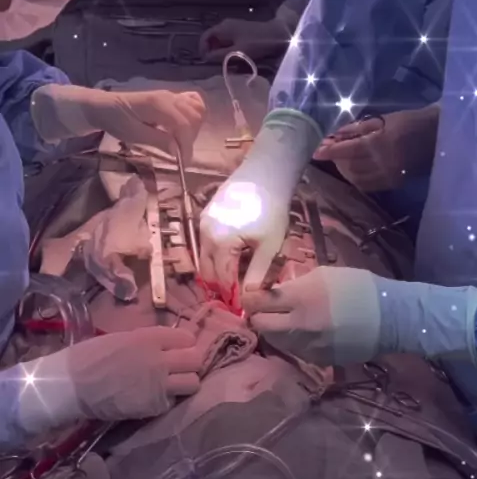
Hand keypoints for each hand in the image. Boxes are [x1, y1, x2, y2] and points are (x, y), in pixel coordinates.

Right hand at [18, 327, 201, 435]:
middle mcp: (160, 359)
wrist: (72, 384)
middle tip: (179, 369)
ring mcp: (160, 384)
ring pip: (193, 382)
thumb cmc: (90, 357)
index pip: (187, 337)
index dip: (184, 345)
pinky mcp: (155, 405)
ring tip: (172, 386)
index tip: (177, 351)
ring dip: (185, 383)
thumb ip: (148, 341)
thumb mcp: (122, 338)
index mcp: (150, 338)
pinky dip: (166, 400)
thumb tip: (166, 345)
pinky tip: (152, 398)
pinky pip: (173, 401)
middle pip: (196, 359)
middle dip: (190, 364)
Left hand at [92, 89, 205, 161]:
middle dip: (190, 138)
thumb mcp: (134, 135)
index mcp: (159, 105)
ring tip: (180, 142)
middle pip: (194, 116)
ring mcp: (171, 96)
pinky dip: (194, 116)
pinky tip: (185, 128)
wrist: (106, 107)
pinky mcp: (171, 98)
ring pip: (197, 109)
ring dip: (194, 128)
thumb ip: (158, 140)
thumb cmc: (117, 121)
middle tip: (179, 153)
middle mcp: (169, 97)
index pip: (183, 124)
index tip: (184, 162)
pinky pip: (192, 103)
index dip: (187, 145)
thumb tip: (177, 150)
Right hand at [199, 18, 286, 62]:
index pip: (205, 37)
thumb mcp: (236, 52)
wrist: (276, 34)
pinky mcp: (240, 30)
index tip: (206, 61)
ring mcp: (233, 26)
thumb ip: (220, 55)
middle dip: (212, 51)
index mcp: (222, 28)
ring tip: (225, 62)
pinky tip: (233, 56)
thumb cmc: (256, 43)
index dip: (203, 49)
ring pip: (220, 40)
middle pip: (212, 38)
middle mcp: (225, 24)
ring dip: (220, 51)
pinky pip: (228, 40)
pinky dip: (227, 48)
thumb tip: (206, 58)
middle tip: (216, 64)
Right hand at [200, 178, 287, 305]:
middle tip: (235, 295)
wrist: (266, 173)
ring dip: (216, 270)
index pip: (221, 278)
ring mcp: (203, 223)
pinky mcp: (205, 215)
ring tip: (234, 278)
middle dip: (219, 286)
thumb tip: (249, 298)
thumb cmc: (272, 209)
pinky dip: (215, 254)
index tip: (241, 306)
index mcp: (220, 243)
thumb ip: (258, 274)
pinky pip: (206, 243)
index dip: (231, 294)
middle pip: (207, 271)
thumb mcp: (270, 246)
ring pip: (204, 257)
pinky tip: (231, 258)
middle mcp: (205, 234)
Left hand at [243, 267, 381, 366]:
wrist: (391, 317)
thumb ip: (294, 284)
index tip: (252, 296)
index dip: (250, 298)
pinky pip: (295, 351)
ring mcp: (308, 346)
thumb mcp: (323, 275)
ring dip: (275, 330)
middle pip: (259, 325)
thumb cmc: (358, 288)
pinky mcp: (318, 360)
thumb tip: (271, 292)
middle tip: (263, 310)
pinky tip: (305, 332)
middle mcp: (299, 325)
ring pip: (275, 341)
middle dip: (257, 317)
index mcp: (300, 298)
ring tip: (286, 320)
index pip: (257, 302)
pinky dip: (293, 342)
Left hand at [314, 106, 439, 191]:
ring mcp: (388, 177)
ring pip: (356, 179)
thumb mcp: (382, 120)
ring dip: (344, 171)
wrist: (437, 137)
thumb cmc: (409, 122)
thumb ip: (357, 130)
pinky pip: (367, 186)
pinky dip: (356, 178)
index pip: (347, 151)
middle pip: (350, 167)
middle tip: (330, 151)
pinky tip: (353, 170)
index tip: (315, 152)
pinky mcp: (392, 184)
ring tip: (341, 160)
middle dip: (337, 160)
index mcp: (380, 144)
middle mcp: (382, 164)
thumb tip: (334, 136)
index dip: (329, 152)